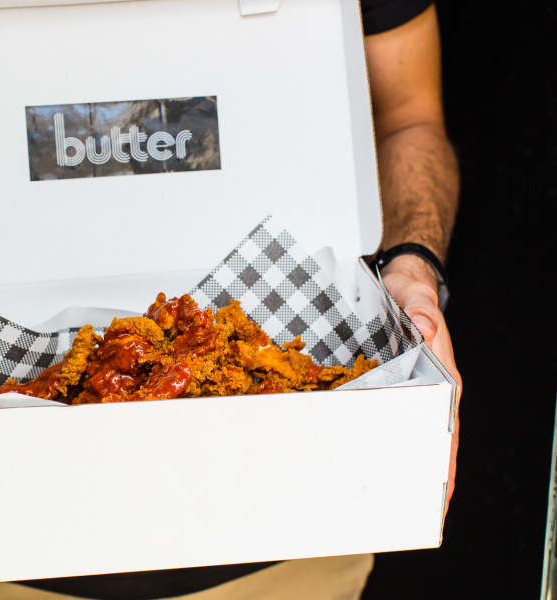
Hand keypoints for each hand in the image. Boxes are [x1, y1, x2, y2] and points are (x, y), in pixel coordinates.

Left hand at [380, 255, 460, 513]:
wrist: (397, 282)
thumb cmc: (411, 294)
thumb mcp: (416, 297)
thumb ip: (422, 310)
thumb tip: (426, 327)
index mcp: (442, 378)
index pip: (446, 429)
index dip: (443, 463)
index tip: (439, 496)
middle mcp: (423, 389)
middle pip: (419, 439)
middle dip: (412, 473)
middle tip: (394, 507)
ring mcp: (402, 388)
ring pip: (395, 430)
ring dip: (385, 457)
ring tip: (367, 490)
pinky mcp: (381, 382)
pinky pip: (374, 412)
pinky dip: (365, 431)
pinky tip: (348, 448)